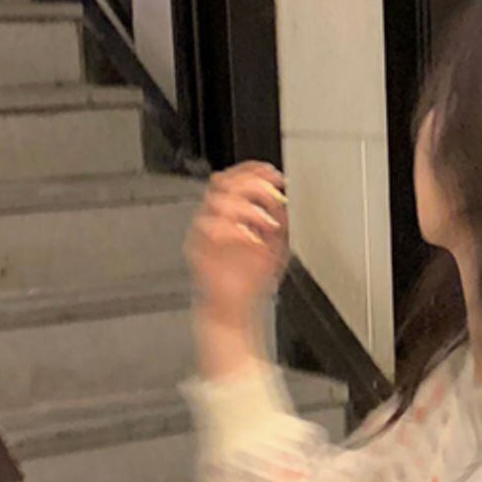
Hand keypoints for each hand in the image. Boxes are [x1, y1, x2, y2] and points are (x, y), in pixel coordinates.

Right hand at [186, 162, 288, 322]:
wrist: (235, 312)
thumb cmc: (250, 281)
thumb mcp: (276, 244)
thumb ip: (278, 218)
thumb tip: (284, 196)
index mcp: (230, 213)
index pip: (233, 177)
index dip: (252, 169)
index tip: (274, 175)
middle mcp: (213, 219)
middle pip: (222, 182)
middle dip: (252, 184)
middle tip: (273, 195)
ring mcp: (203, 233)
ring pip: (217, 201)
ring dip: (249, 208)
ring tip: (267, 223)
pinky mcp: (197, 250)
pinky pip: (210, 228)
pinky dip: (236, 230)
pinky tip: (253, 240)